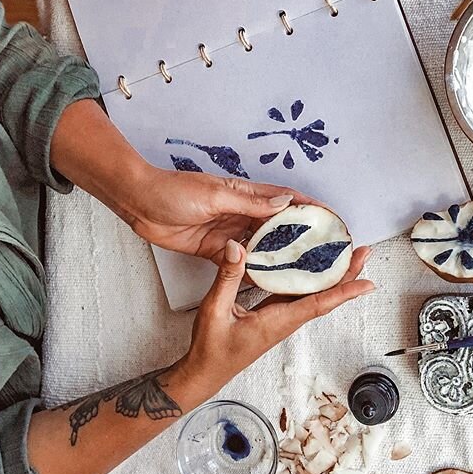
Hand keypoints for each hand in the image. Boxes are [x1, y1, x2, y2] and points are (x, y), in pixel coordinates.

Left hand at [125, 168, 316, 263]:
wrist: (139, 202)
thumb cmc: (173, 190)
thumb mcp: (215, 195)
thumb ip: (250, 203)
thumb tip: (285, 203)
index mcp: (246, 195)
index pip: (288, 200)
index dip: (312, 209)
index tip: (333, 220)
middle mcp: (243, 213)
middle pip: (280, 228)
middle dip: (303, 238)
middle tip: (325, 254)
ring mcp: (230, 233)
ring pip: (264, 248)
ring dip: (281, 258)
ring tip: (304, 273)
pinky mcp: (216, 251)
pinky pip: (241, 263)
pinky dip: (255, 272)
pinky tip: (269, 283)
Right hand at [176, 240, 373, 391]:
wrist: (206, 371)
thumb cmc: (211, 348)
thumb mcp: (214, 309)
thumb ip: (227, 277)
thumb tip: (238, 248)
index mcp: (277, 321)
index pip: (318, 304)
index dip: (344, 291)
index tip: (368, 282)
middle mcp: (285, 321)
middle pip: (323, 297)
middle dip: (346, 275)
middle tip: (362, 252)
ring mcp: (281, 319)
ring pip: (313, 296)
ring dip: (332, 277)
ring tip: (344, 255)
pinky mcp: (274, 316)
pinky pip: (299, 296)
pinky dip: (311, 281)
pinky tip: (313, 268)